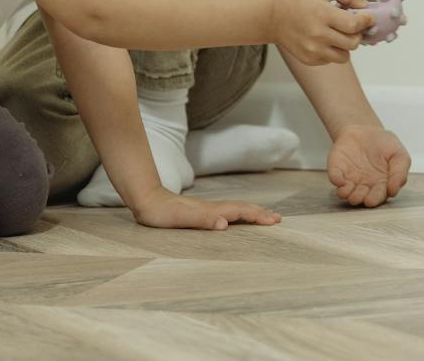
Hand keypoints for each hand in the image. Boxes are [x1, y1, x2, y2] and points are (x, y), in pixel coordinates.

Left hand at [129, 187, 281, 230]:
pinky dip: (238, 216)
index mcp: (211, 210)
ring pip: (235, 210)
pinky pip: (226, 213)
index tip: (275, 221)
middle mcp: (212, 208)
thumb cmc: (161, 213)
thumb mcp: (179, 218)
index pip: (240, 212)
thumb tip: (225, 225)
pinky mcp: (200, 213)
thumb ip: (201, 220)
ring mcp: (207, 209)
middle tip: (278, 219)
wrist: (146, 199)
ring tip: (264, 218)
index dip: (257, 216)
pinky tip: (236, 220)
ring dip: (251, 213)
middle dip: (260, 213)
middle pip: (241, 208)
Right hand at [270, 0, 372, 65]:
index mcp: (322, 14)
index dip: (366, 21)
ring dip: (346, 45)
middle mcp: (318, 35)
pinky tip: (324, 39)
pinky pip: (331, 60)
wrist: (274, 17)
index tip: (368, 17)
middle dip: (357, 33)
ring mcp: (313, 50)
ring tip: (337, 33)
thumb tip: (366, 7)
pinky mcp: (309, 59)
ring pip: (344, 56)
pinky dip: (333, 51)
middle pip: (353, 43)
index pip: (354, 25)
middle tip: (351, 25)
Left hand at [327, 125, 410, 207]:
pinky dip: (335, 179)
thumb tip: (393, 191)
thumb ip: (400, 173)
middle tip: (358, 198)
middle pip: (361, 196)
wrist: (366, 129)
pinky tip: (338, 180)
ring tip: (346, 193)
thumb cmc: (385, 144)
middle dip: (359, 198)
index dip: (374, 199)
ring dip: (346, 193)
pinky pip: (335, 176)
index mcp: (381, 185)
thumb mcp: (400, 155)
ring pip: (346, 191)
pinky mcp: (337, 169)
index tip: (371, 200)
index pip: (378, 195)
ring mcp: (350, 178)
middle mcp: (364, 185)